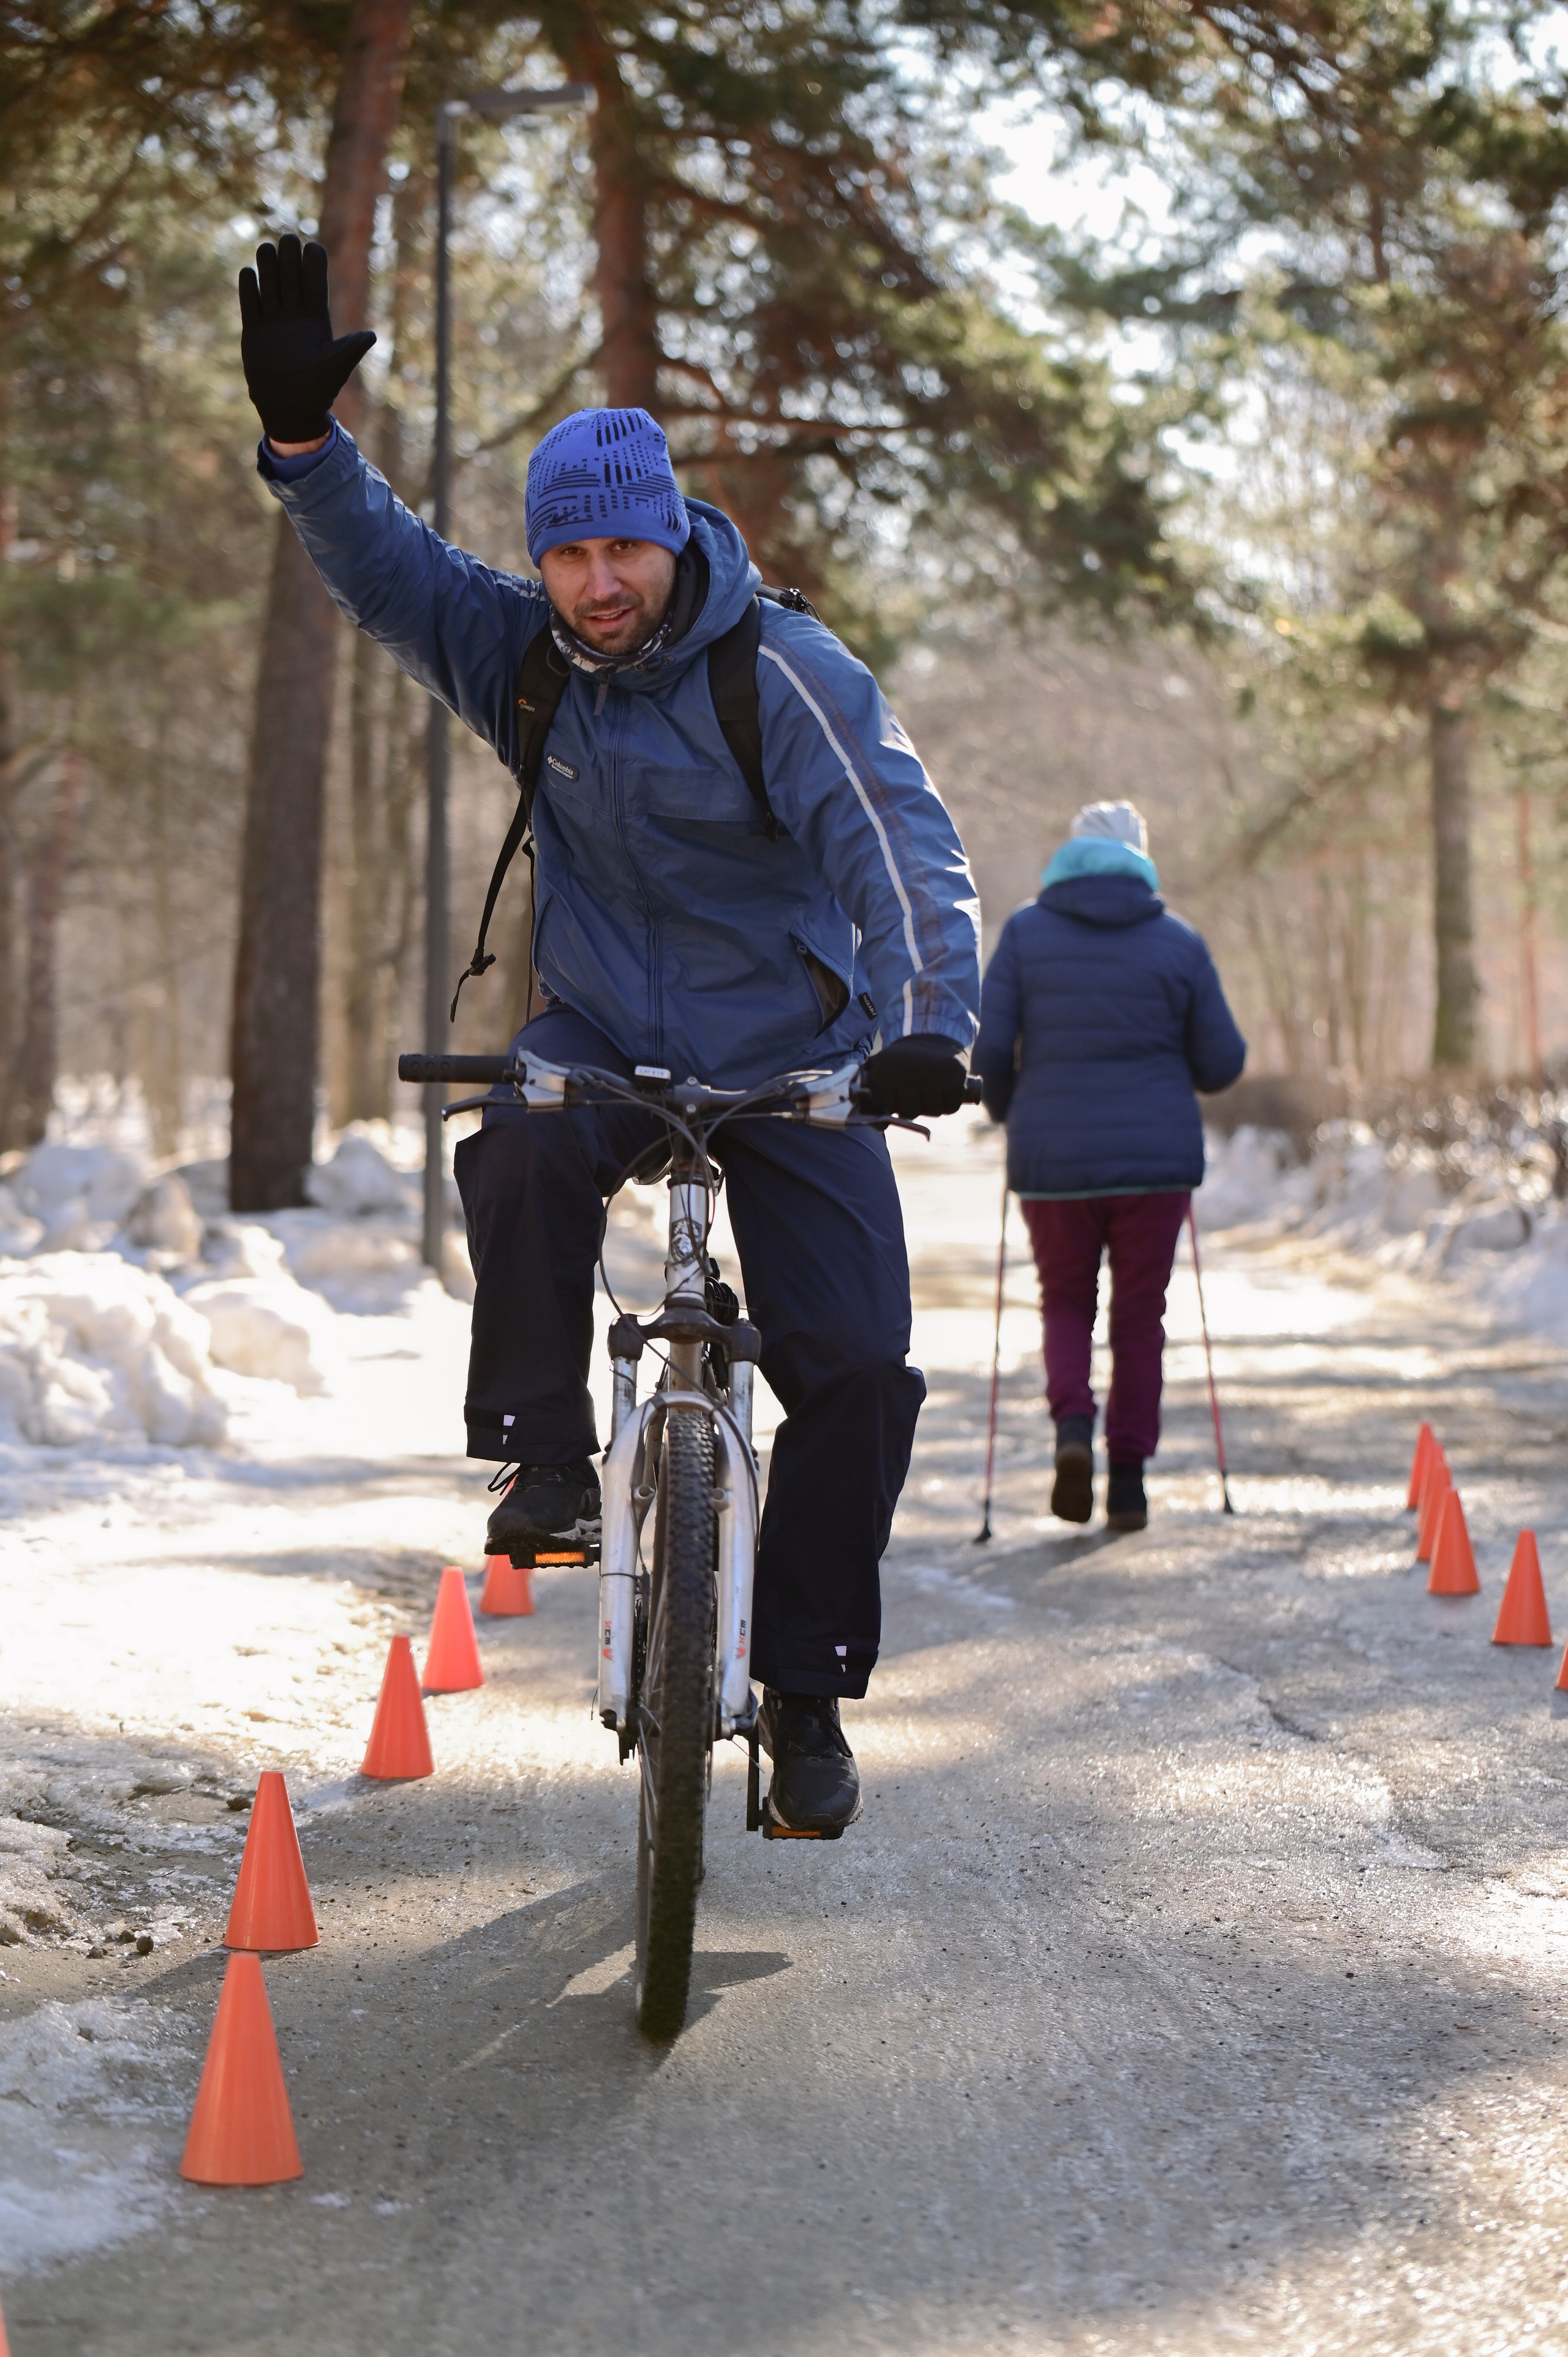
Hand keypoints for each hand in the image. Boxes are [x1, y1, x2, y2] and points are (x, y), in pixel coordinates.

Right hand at [238, 234, 374, 444]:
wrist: (290, 408)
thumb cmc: (318, 390)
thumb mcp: (336, 367)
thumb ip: (350, 349)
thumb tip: (371, 336)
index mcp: (316, 319)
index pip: (315, 285)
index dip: (314, 266)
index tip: (314, 247)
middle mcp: (294, 315)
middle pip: (291, 278)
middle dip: (290, 258)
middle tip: (289, 238)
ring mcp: (273, 321)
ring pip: (270, 286)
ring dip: (268, 267)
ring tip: (267, 248)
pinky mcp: (254, 331)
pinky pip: (251, 304)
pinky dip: (249, 289)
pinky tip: (248, 273)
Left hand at [859, 1033, 969, 1118]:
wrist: (933, 1035)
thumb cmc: (903, 1063)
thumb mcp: (882, 1072)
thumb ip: (875, 1099)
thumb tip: (881, 1126)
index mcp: (885, 1069)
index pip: (886, 1107)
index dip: (892, 1105)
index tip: (894, 1094)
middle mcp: (909, 1071)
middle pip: (910, 1112)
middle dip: (913, 1107)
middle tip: (915, 1092)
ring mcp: (934, 1073)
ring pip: (933, 1111)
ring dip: (932, 1105)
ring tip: (930, 1089)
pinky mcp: (956, 1074)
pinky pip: (952, 1107)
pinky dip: (950, 1103)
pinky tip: (944, 1090)